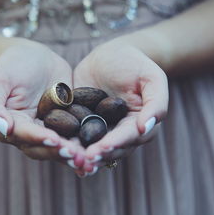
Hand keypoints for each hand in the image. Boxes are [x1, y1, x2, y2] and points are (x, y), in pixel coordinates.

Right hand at [0, 40, 84, 167]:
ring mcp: (50, 131)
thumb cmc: (10, 66)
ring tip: (89, 159)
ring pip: (62, 147)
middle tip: (77, 156)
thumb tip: (3, 129)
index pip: (25, 136)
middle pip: (45, 148)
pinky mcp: (68, 125)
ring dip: (75, 155)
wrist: (32, 57)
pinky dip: (86, 144)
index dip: (39, 139)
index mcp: (12, 127)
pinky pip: (76, 137)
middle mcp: (31, 134)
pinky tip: (101, 149)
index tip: (54, 140)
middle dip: (60, 153)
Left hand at [73, 38, 168, 171]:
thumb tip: (145, 128)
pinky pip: (75, 136)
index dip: (116, 144)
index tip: (103, 148)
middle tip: (84, 159)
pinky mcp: (81, 123)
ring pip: (92, 147)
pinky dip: (68, 143)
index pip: (128, 138)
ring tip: (70, 159)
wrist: (112, 54)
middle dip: (97, 155)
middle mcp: (119, 133)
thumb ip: (156, 103)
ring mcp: (100, 130)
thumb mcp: (152, 78)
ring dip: (82, 155)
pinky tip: (57, 148)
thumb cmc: (136, 64)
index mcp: (138, 125)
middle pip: (110, 149)